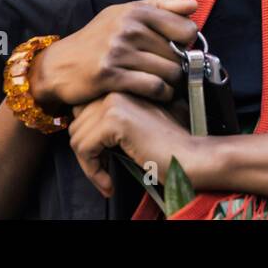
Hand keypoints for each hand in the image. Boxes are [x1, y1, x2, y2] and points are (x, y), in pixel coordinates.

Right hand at [31, 0, 198, 111]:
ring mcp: (118, 51)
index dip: (187, 42)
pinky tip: (157, 93)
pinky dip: (162, 94)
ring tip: (164, 82)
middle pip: (179, 53)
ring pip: (170, 71)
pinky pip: (154, 87)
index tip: (177, 49)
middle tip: (169, 70)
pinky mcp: (111, 75)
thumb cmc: (99, 39)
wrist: (60, 66)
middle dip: (179, 65)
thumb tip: (194, 5)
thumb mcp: (125, 14)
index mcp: (135, 11)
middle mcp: (127, 28)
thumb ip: (161, 5)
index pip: (187, 28)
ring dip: (172, 82)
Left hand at [68, 92, 206, 197]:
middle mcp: (117, 88)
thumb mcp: (138, 122)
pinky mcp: (114, 120)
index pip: (84, 108)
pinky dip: (92, 171)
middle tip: (102, 170)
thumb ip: (114, 117)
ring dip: (88, 164)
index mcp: (123, 86)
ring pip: (76, 135)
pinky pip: (84, 149)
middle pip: (77, 121)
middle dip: (87, 151)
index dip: (89, 136)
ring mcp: (115, 102)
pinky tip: (108, 182)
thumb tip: (81, 127)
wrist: (191, 155)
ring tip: (105, 177)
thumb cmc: (171, 144)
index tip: (102, 157)